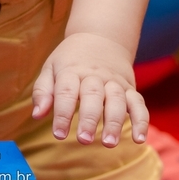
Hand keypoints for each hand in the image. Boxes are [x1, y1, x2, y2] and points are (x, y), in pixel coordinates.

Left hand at [31, 32, 148, 146]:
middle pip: (92, 96)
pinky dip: (141, 121)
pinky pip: (138, 103)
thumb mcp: (51, 68)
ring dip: (114, 122)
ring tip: (109, 143)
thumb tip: (37, 115)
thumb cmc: (70, 59)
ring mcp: (114, 82)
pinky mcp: (129, 88)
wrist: (101, 36)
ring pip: (117, 100)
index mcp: (71, 71)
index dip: (62, 113)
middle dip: (89, 118)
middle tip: (84, 139)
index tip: (59, 135)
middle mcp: (94, 76)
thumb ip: (43, 91)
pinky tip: (139, 139)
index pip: (66, 92)